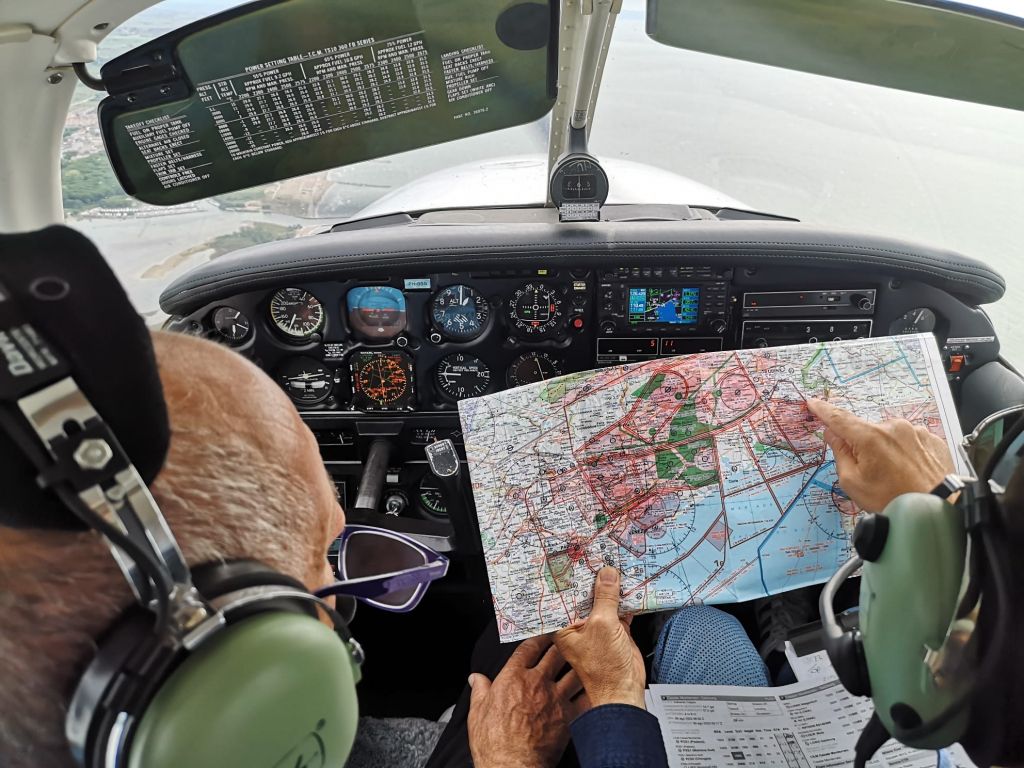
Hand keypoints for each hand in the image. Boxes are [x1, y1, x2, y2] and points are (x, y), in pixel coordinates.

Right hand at [467, 635, 584, 767]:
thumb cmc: (493, 742)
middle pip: (555, 653)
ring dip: (581, 664)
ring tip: (586, 658)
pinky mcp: (569, 716)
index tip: (545, 632)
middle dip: (564, 643)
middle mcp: (536, 682)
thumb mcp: (477, 712)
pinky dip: (591, 690)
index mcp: (513, 677)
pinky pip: (585, 697)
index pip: (528, 647)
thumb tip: (475, 679)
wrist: (512, 765)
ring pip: (574, 671)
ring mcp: (555, 698)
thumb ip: (479, 690)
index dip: (538, 636)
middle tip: (570, 638)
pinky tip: (595, 686)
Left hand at [554, 567, 645, 708]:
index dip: (571, 576)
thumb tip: (607, 574)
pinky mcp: (615, 631)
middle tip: (599, 554)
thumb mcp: (602, 625)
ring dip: (611, 587)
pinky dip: (626, 599)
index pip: (565, 594)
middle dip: (594, 578)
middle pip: (585, 595)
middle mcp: (578, 625)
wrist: (625, 690)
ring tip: (616, 563)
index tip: (576, 556)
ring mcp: (598, 627)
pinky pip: (619, 609)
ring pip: (604, 601)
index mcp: (565, 625)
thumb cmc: (603, 668)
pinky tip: (631, 585)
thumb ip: (605, 598)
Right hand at [807, 398, 954, 511]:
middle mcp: (894, 427)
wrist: (936, 508)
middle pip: (867, 432)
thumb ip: (840, 454)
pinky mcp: (932, 439)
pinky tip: (909, 472)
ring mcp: (916, 432)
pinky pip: (911, 442)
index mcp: (870, 437)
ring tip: (896, 476)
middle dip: (864, 446)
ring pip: (890, 437)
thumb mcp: (853, 482)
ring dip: (887, 450)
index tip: (813, 402)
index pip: (839, 418)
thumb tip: (834, 435)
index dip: (824, 410)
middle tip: (871, 472)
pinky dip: (906, 453)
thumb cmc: (892, 499)